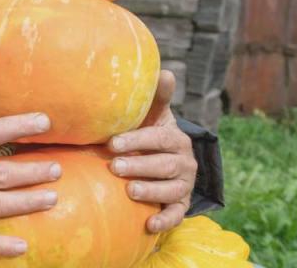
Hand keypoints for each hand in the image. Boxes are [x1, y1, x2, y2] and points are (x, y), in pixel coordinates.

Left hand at [108, 70, 196, 232]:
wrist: (164, 160)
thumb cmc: (149, 134)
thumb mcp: (153, 115)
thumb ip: (156, 97)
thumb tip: (165, 71)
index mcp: (175, 138)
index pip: (159, 138)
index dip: (137, 140)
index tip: (112, 143)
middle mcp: (184, 162)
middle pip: (164, 165)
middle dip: (140, 166)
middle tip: (115, 166)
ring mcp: (183, 185)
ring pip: (171, 190)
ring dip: (150, 191)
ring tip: (129, 191)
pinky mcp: (180, 205)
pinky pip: (176, 215)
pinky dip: (165, 221)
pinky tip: (148, 225)